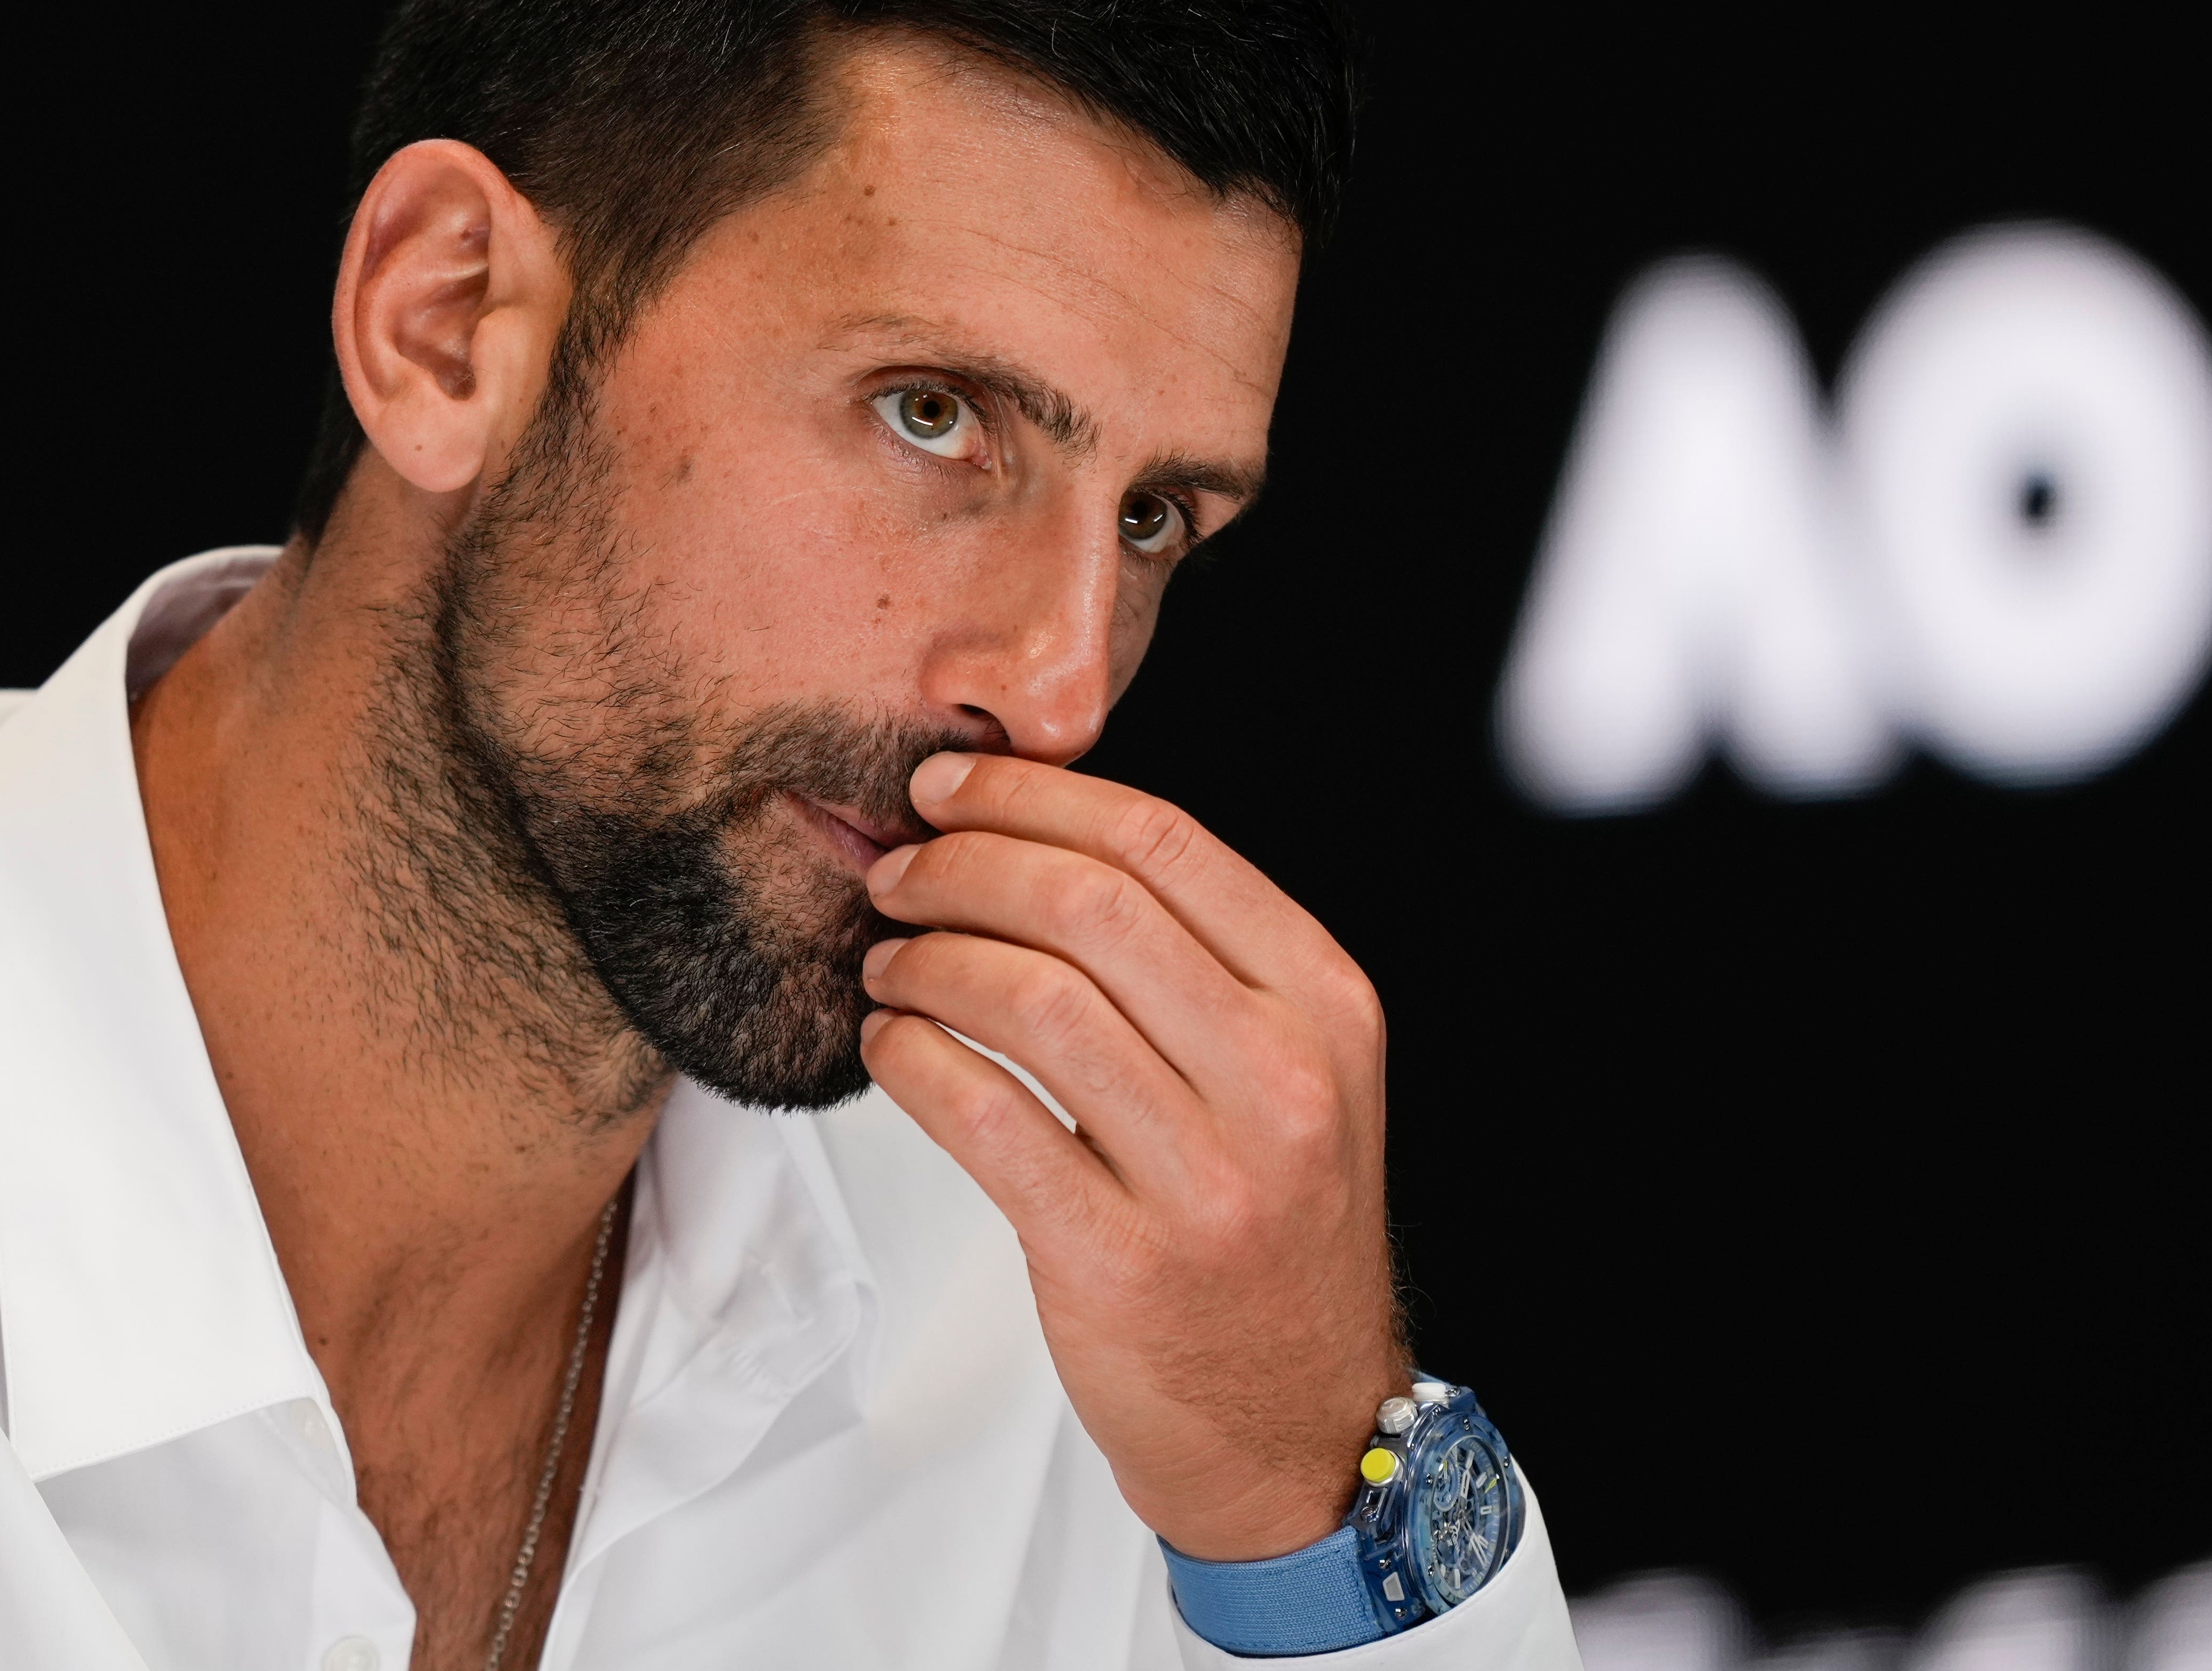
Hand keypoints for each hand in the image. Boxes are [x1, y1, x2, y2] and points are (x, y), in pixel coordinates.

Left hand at [857, 750, 1410, 1561]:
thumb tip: (1033, 837)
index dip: (1033, 798)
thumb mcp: (1292, 1072)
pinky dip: (913, 1059)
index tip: (951, 790)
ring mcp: (1205, 1177)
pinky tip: (891, 1046)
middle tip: (899, 872)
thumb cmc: (1269, 1227)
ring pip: (1030, 998)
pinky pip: (984, 1117)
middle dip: (964, 864)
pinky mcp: (1118, 1260)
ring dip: (928, 958)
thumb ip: (1197, 959)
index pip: (1162, 841)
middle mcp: (1280, 1080)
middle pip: (1087, 905)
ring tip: (888, 962)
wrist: (1298, 1421)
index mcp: (1323, 1004)